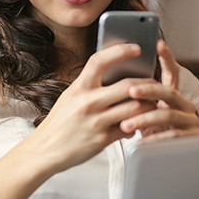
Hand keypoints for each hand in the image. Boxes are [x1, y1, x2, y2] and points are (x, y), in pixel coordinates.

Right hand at [23, 43, 157, 172]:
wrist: (44, 150)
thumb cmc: (59, 122)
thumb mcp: (70, 96)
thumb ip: (90, 85)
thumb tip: (114, 73)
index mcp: (79, 88)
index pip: (100, 61)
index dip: (120, 51)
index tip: (136, 48)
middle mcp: (87, 102)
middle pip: (127, 86)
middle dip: (146, 84)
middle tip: (154, 83)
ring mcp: (96, 121)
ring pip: (134, 108)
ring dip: (148, 105)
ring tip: (151, 104)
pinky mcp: (102, 139)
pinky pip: (128, 129)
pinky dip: (136, 125)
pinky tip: (136, 123)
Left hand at [119, 40, 198, 142]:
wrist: (160, 156)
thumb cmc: (147, 131)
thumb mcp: (141, 112)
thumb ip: (134, 96)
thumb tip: (112, 77)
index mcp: (172, 94)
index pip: (171, 72)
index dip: (167, 58)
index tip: (158, 44)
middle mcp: (184, 104)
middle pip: (168, 91)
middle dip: (148, 90)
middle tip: (130, 91)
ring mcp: (189, 120)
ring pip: (167, 114)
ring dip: (145, 118)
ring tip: (125, 124)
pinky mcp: (191, 137)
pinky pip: (171, 135)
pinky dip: (153, 139)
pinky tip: (139, 141)